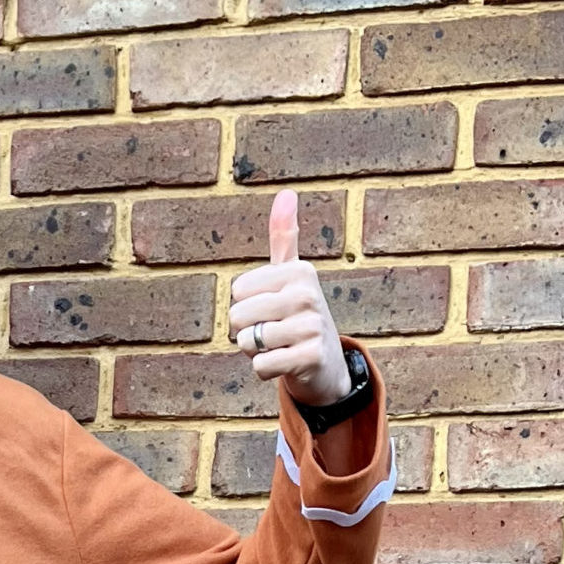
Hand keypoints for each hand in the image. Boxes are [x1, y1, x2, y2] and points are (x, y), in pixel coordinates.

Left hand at [227, 189, 351, 407]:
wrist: (326, 364)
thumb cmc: (298, 315)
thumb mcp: (292, 274)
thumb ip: (284, 237)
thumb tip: (286, 193)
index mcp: (299, 271)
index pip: (237, 292)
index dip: (245, 306)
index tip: (271, 309)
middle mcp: (308, 294)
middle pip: (237, 316)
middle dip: (246, 331)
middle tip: (273, 332)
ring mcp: (312, 326)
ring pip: (247, 342)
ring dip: (255, 352)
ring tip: (280, 347)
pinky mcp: (311, 357)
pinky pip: (260, 366)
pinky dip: (264, 370)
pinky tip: (285, 364)